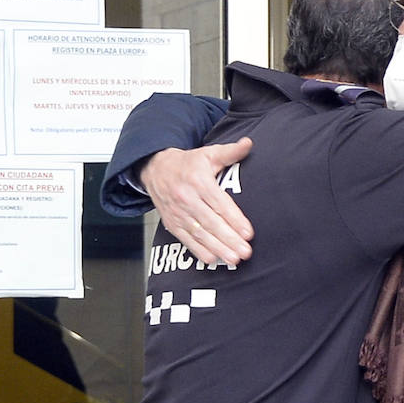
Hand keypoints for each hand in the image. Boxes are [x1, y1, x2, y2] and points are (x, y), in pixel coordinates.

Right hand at [142, 138, 254, 265]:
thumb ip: (230, 152)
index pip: (219, 203)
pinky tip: (213, 259)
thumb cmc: (187, 164)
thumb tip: (249, 143)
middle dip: (229, 239)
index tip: (248, 232)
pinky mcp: (172, 223)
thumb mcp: (208, 154)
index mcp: (198, 181)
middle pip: (211, 222)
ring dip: (218, 248)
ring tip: (234, 259)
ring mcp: (178, 213)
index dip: (234, 219)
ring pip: (200, 234)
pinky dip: (199, 251)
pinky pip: (186, 240)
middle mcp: (187, 198)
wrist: (155, 169)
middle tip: (245, 252)